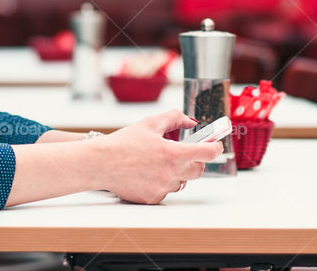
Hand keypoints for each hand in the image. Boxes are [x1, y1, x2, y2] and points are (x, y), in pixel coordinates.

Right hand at [92, 110, 222, 204]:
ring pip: (181, 181)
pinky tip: (147, 172)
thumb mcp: (149, 124)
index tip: (216, 145)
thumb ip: (174, 118)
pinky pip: (166, 190)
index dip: (215, 148)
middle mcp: (171, 174)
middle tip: (184, 152)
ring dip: (177, 172)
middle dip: (195, 160)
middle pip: (198, 170)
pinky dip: (162, 181)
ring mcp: (163, 188)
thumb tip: (190, 121)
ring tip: (158, 162)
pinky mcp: (153, 198)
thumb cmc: (122, 143)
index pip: (206, 153)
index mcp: (173, 154)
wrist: (100, 163)